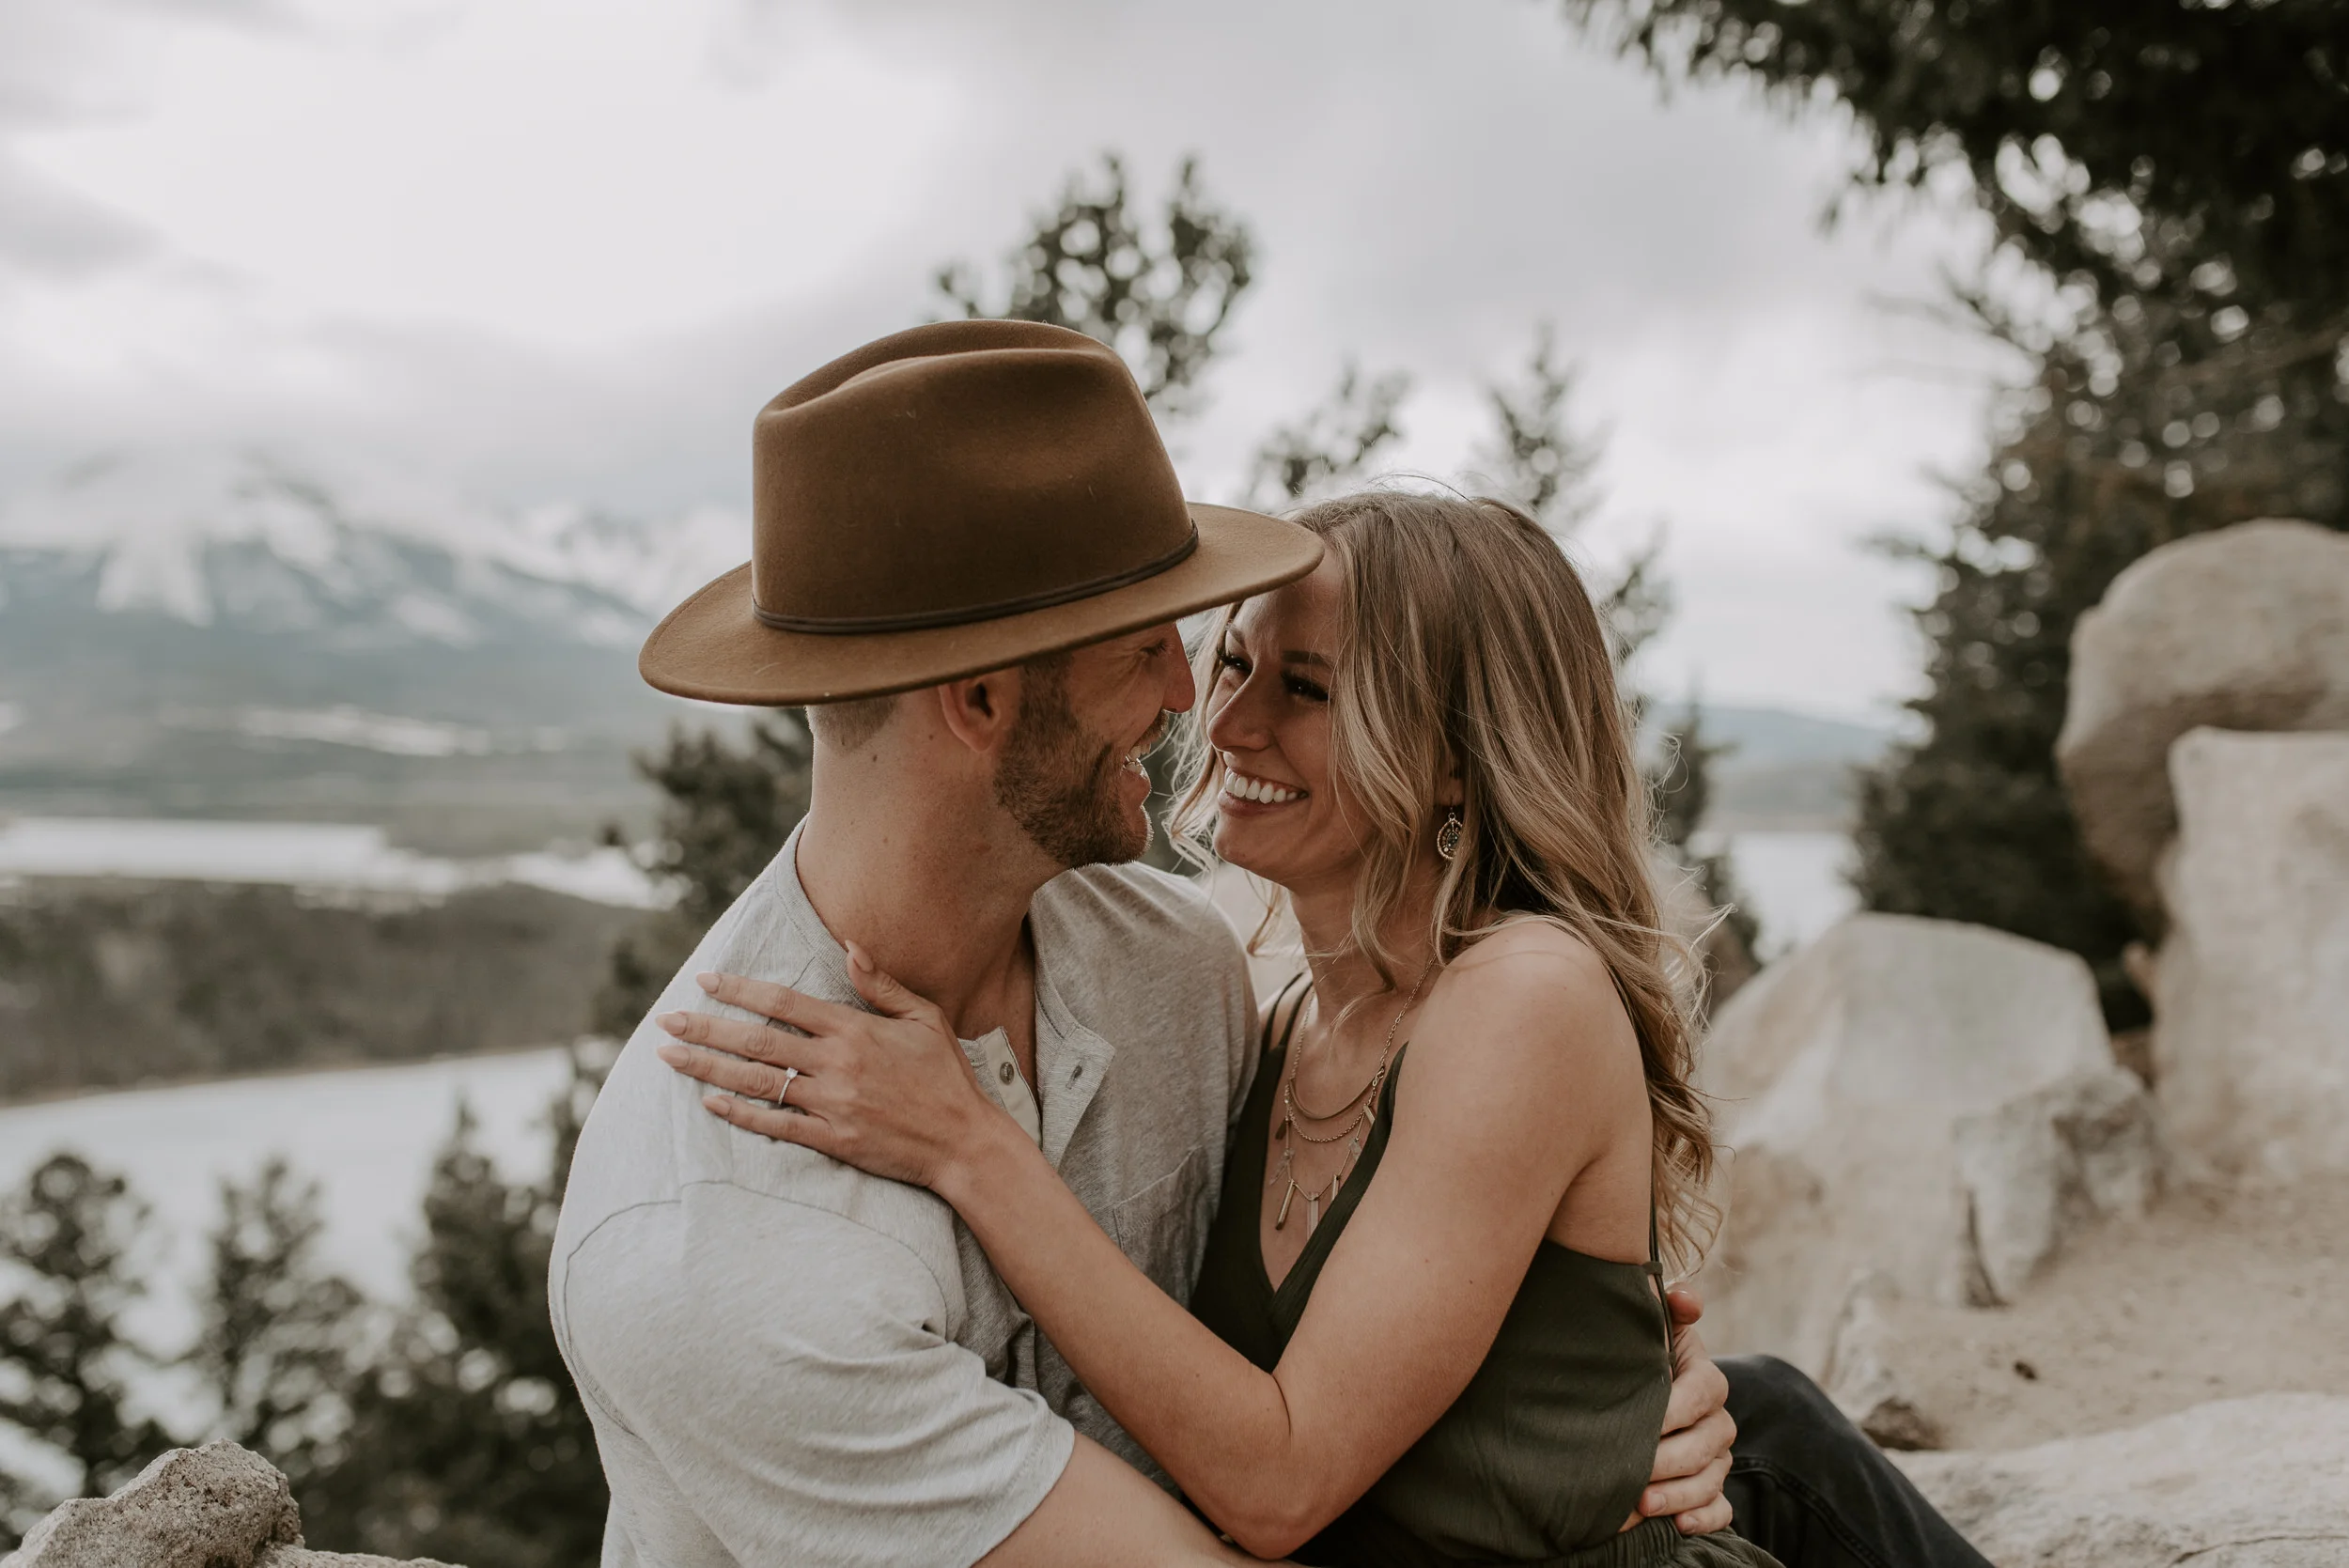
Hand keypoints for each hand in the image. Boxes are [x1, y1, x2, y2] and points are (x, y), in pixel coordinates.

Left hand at [653, 945, 1003, 1188]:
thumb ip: (880, 984)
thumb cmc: (945, 1076)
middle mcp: (836, 1064)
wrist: (963, 1141)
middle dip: (706, 1028)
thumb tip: (848, 946)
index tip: (705, 980)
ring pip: (756, 1081)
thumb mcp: (924, 1018)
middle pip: (756, 1041)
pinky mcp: (832, 1139)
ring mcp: (831, 1104)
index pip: (783, 1003)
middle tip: (666, 1020)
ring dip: (708, 1067)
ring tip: (670, 1057)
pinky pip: (775, 1125)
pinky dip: (740, 1113)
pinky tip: (710, 1102)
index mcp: (854, 1029)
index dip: (739, 989)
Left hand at [1641, 1285, 1734, 1535]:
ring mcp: (1717, 1458)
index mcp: (1706, 1378)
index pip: (1705, 1390)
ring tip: (1642, 1504)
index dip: (1676, 1408)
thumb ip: (1668, 1309)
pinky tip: (1677, 1525)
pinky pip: (1721, 1510)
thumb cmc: (1641, 1359)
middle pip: (1706, 1443)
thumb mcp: (1652, 1330)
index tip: (1643, 1423)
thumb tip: (1684, 1299)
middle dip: (1668, 1461)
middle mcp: (1717, 1420)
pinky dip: (1703, 1519)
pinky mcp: (1712, 1489)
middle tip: (1632, 1475)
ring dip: (1679, 1495)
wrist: (1636, 1391)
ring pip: (1711, 1480)